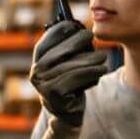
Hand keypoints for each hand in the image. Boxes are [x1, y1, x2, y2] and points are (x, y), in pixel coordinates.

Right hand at [29, 21, 107, 138]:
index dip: (60, 31)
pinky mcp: (55, 94)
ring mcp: (43, 84)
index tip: (75, 24)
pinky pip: (77, 77)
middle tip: (91, 36)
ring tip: (103, 56)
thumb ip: (68, 49)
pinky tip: (101, 69)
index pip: (46, 41)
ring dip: (90, 58)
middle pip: (59, 51)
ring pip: (71, 65)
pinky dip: (92, 71)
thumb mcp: (66, 65)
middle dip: (77, 41)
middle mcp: (36, 72)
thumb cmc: (70, 83)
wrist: (67, 113)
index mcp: (36, 61)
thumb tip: (80, 27)